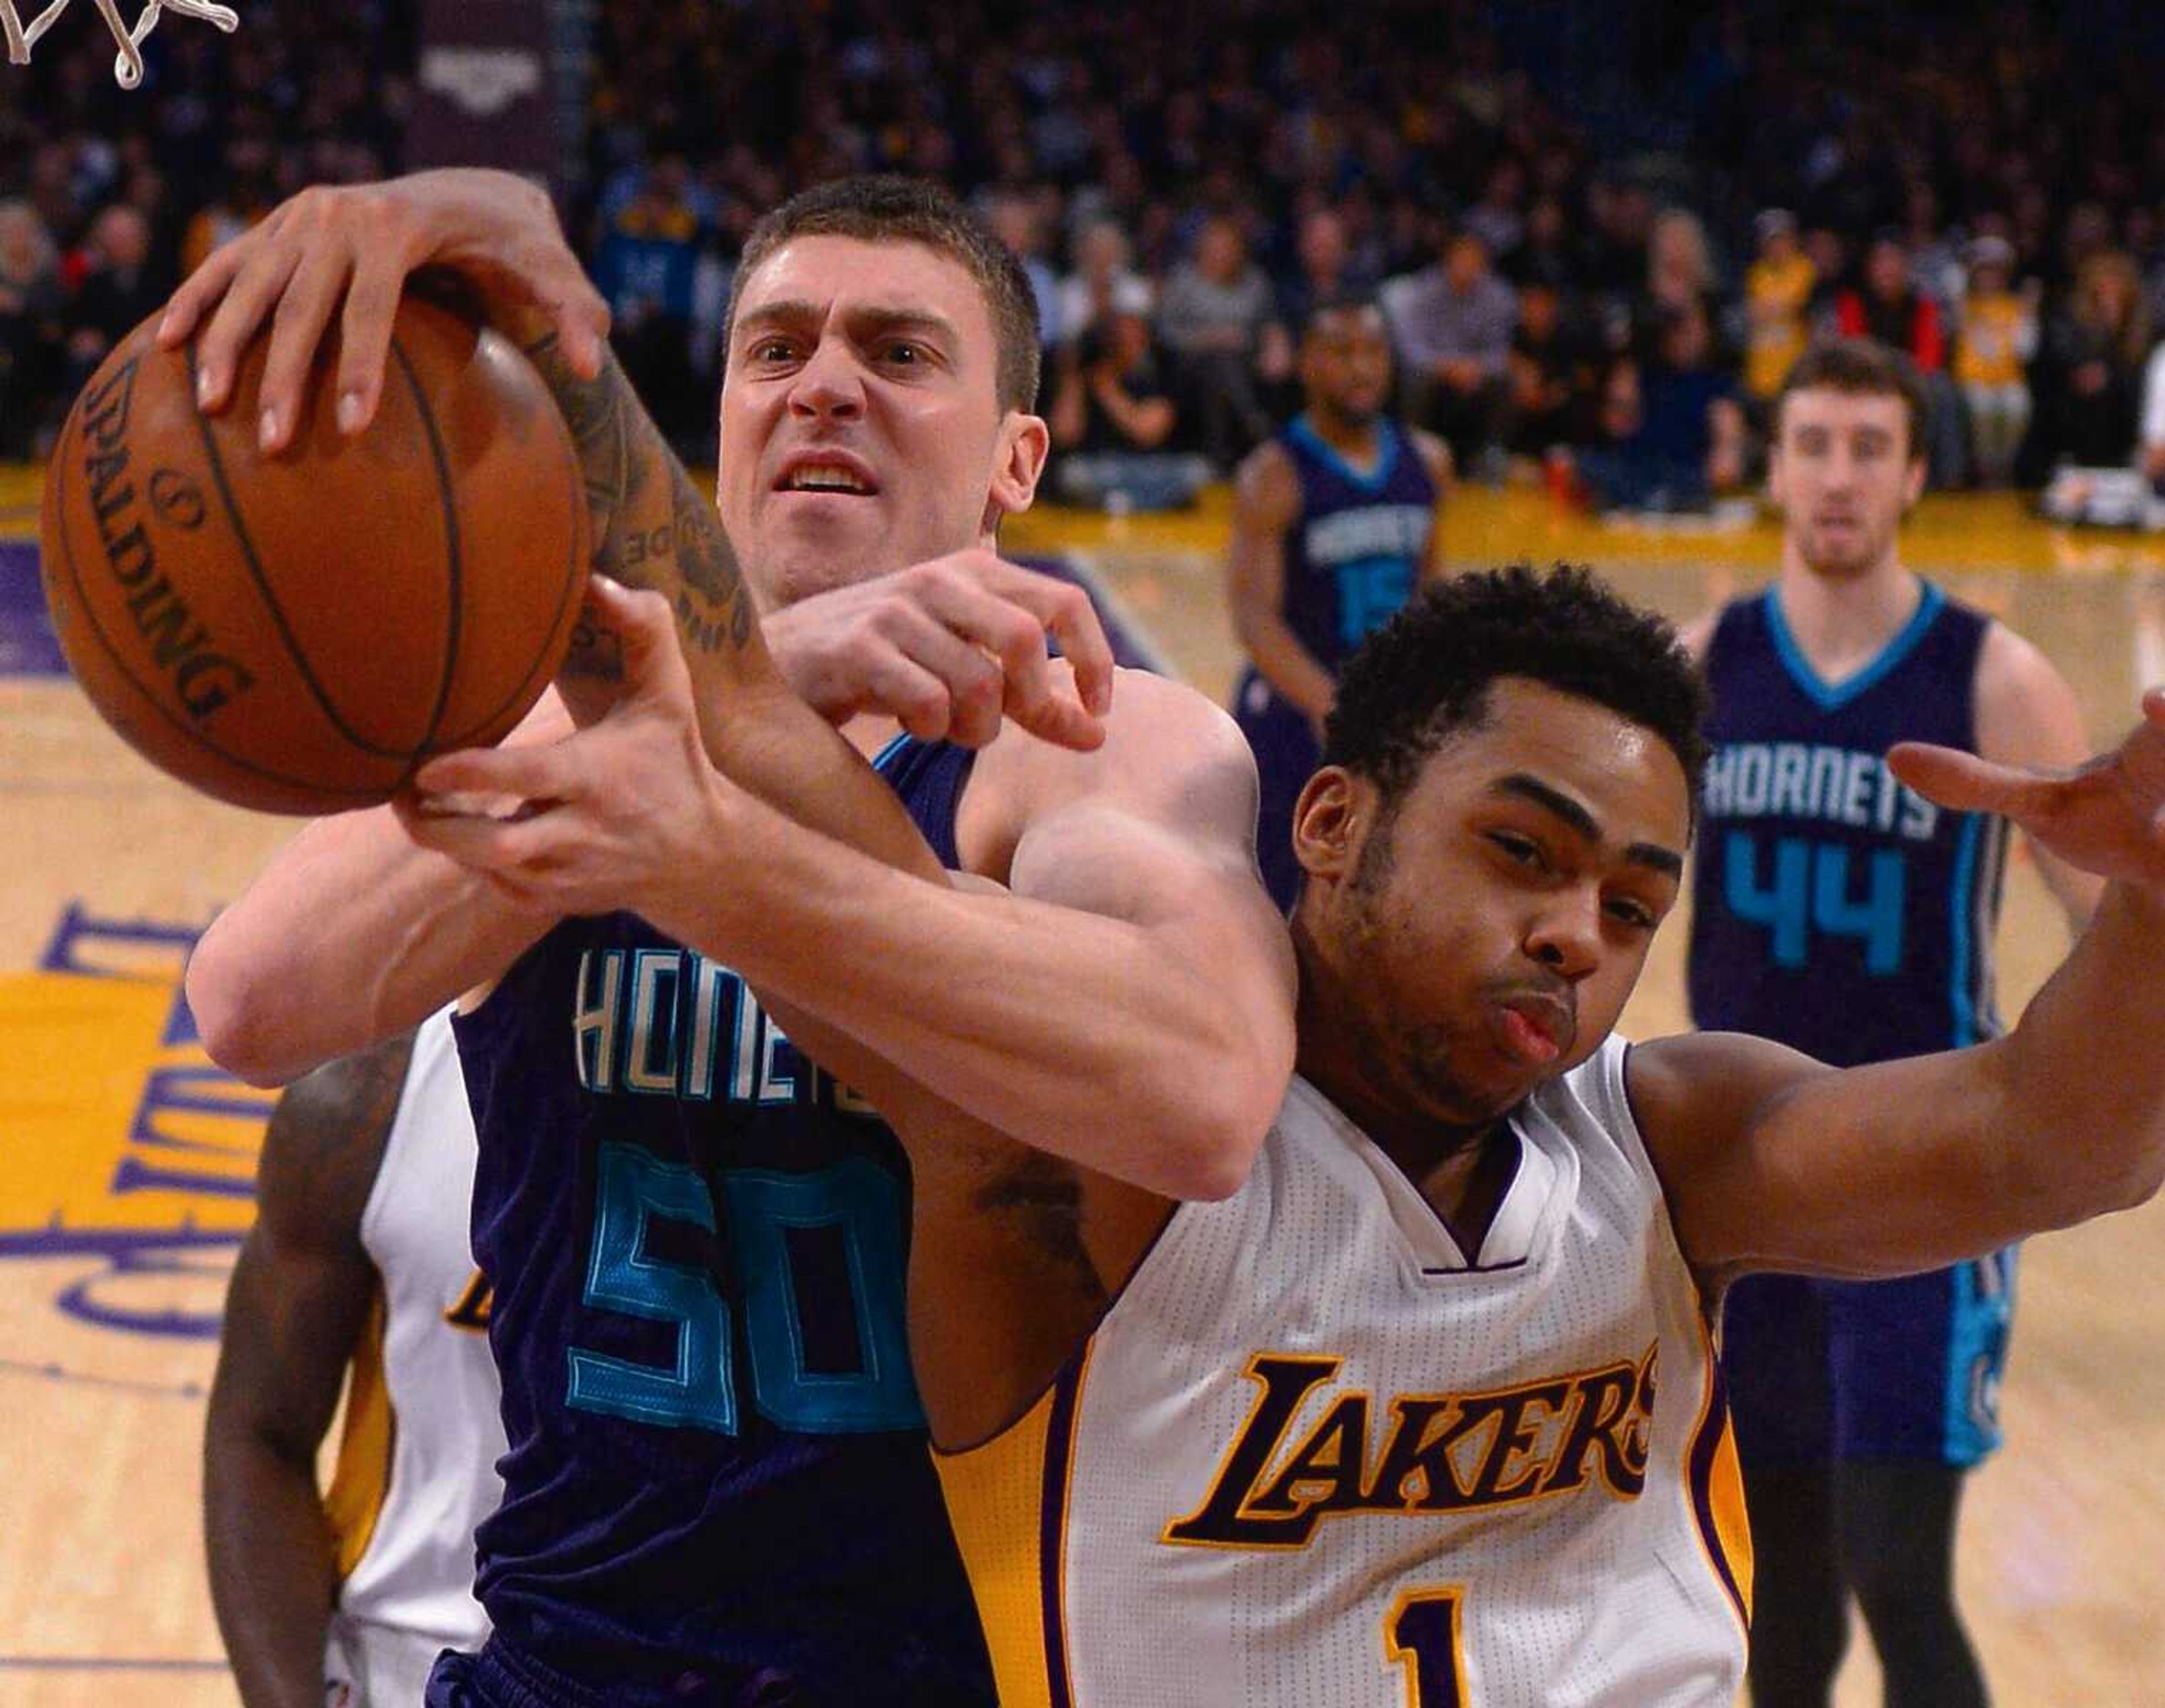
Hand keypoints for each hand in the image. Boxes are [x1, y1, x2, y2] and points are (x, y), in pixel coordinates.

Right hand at [155, 168, 609, 452]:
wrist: (466, 186)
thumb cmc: (513, 243)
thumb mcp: (552, 269)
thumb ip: (573, 313)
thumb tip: (591, 366)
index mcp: (395, 230)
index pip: (371, 309)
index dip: (362, 368)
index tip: (355, 427)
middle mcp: (336, 216)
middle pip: (300, 306)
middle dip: (284, 375)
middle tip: (273, 442)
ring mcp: (297, 218)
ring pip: (249, 285)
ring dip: (225, 344)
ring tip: (211, 406)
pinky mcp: (275, 225)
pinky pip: (225, 266)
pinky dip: (195, 301)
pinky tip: (165, 347)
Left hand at [394, 578, 729, 926]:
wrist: (705, 856)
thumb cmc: (675, 763)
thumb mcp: (670, 695)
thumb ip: (644, 630)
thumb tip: (596, 579)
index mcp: (600, 778)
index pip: (529, 778)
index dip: (472, 774)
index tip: (424, 766)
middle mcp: (583, 833)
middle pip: (495, 845)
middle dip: (436, 828)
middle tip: (400, 795)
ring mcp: (569, 875)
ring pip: (489, 870)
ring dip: (447, 842)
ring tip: (417, 808)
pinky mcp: (561, 902)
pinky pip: (501, 889)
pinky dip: (476, 866)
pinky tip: (465, 836)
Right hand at [758, 550, 1116, 750]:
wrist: (778, 660)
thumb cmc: (882, 667)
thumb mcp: (962, 667)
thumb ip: (1027, 695)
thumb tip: (1098, 734)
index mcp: (974, 570)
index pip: (1064, 601)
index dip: (1093, 659)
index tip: (1097, 710)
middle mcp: (939, 579)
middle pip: (1024, 640)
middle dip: (1032, 702)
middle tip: (1011, 729)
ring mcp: (896, 610)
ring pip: (978, 685)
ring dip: (974, 729)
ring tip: (947, 728)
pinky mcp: (858, 647)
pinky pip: (929, 704)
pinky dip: (930, 730)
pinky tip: (907, 720)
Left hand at [1890, 689, 2164, 895]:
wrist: (2160, 871)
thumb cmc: (2102, 822)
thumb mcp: (2038, 805)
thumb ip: (1975, 783)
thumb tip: (1892, 757)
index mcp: (2151, 758)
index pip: (2162, 728)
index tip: (2151, 699)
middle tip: (2159, 712)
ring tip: (2162, 831)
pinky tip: (2162, 868)